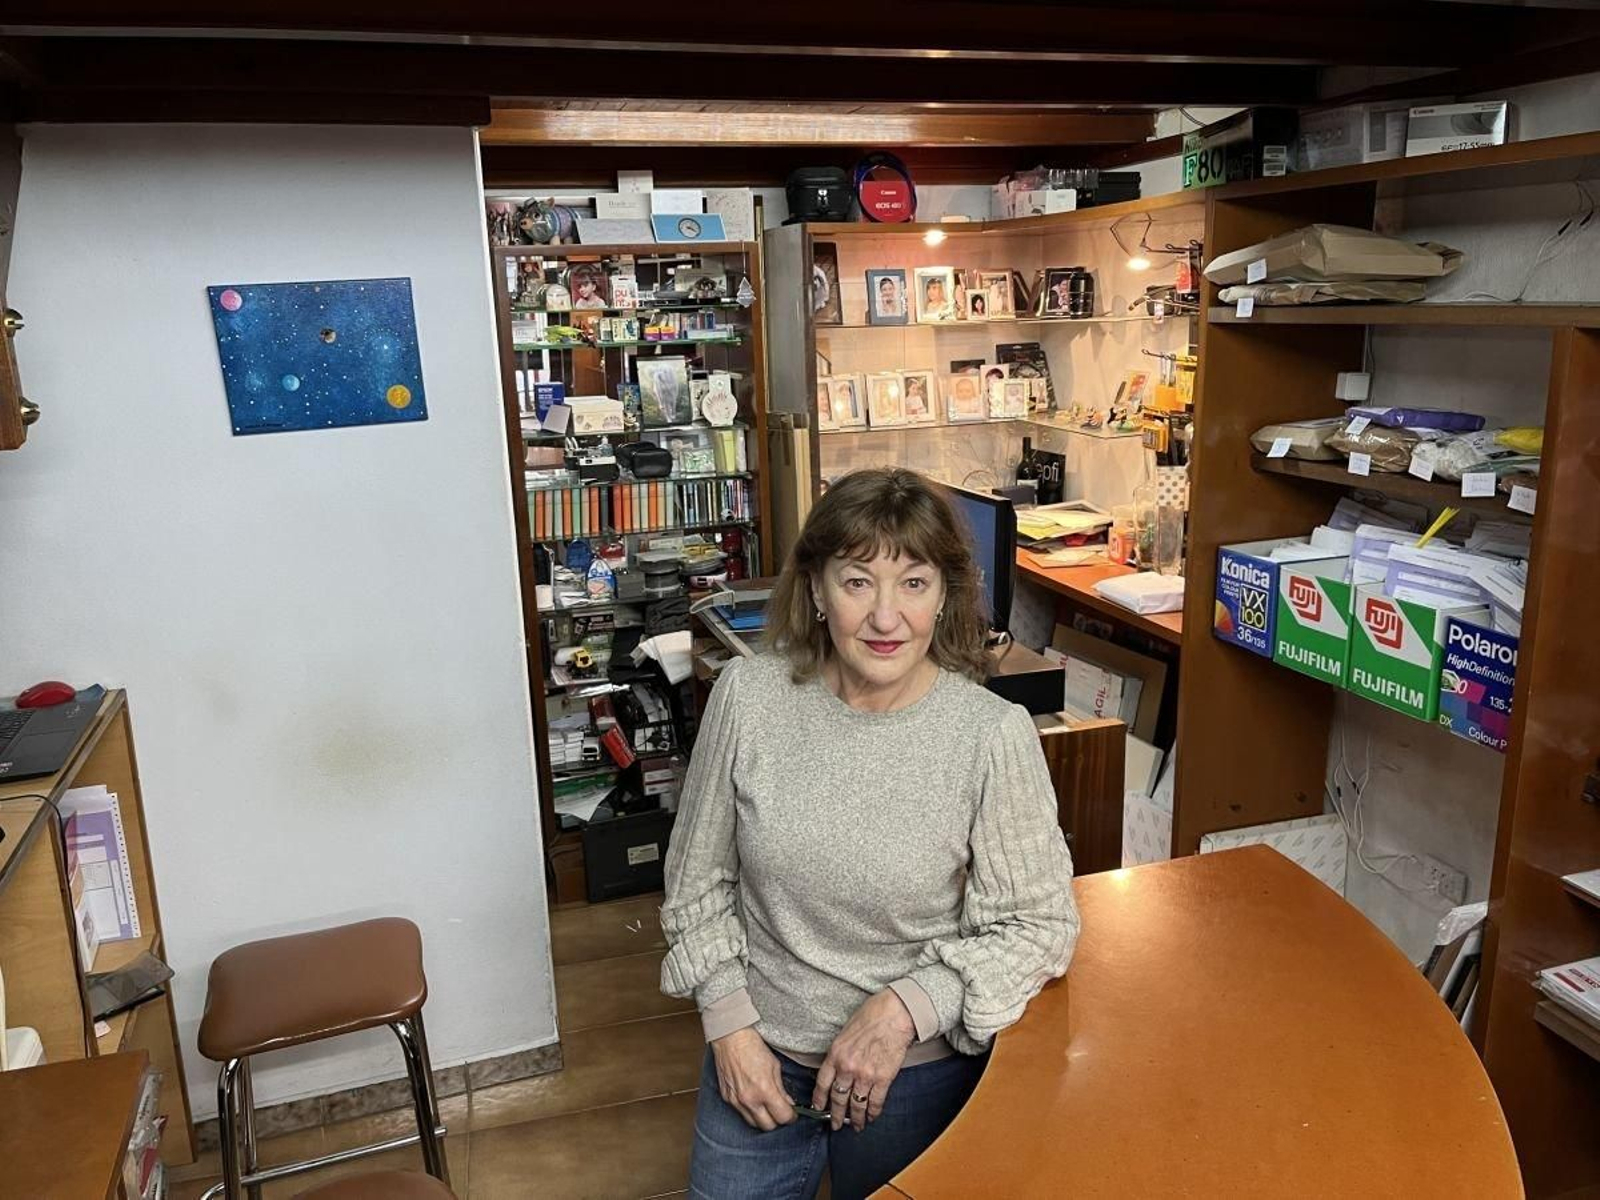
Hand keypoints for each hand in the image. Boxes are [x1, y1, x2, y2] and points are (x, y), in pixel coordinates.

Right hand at [709, 1027, 796, 1131]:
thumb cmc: (752, 1047)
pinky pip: (740, 1113)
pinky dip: (749, 1111)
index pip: (782, 1117)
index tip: (792, 1113)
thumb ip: (781, 1088)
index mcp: (764, 1090)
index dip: (791, 1117)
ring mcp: (736, 1101)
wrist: (730, 1037)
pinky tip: (754, 1101)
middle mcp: (749, 1099)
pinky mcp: (727, 1098)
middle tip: (781, 1111)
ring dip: (763, 1119)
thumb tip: (788, 1103)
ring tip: (767, 1107)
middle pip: (768, 1126)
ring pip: (753, 1124)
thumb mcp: (774, 1066)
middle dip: (777, 1121)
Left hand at [812, 990, 915, 1131]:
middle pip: (838, 1098)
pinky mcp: (883, 1079)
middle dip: (836, 1115)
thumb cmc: (872, 1015)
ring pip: (856, 1104)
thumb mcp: (845, 1032)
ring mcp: (865, 1075)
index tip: (818, 1108)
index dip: (819, 1099)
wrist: (895, 1013)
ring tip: (855, 1127)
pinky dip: (873, 1113)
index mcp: (836, 1053)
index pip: (822, 1083)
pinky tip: (871, 1118)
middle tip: (835, 1125)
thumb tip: (837, 1067)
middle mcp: (847, 1067)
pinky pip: (875, 1102)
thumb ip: (839, 1052)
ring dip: (856, 1118)